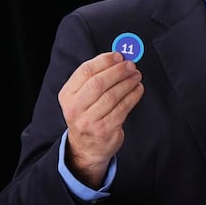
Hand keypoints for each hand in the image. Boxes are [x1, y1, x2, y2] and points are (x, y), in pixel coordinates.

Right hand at [59, 51, 143, 187]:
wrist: (86, 148)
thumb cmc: (87, 116)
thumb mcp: (81, 97)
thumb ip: (95, 78)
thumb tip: (117, 58)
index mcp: (68, 95)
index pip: (85, 71)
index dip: (104, 61)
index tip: (118, 56)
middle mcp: (75, 108)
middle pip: (98, 83)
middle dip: (118, 71)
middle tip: (130, 65)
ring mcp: (90, 121)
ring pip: (112, 95)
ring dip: (128, 82)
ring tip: (136, 76)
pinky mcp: (105, 130)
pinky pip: (122, 108)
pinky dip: (133, 96)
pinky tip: (137, 89)